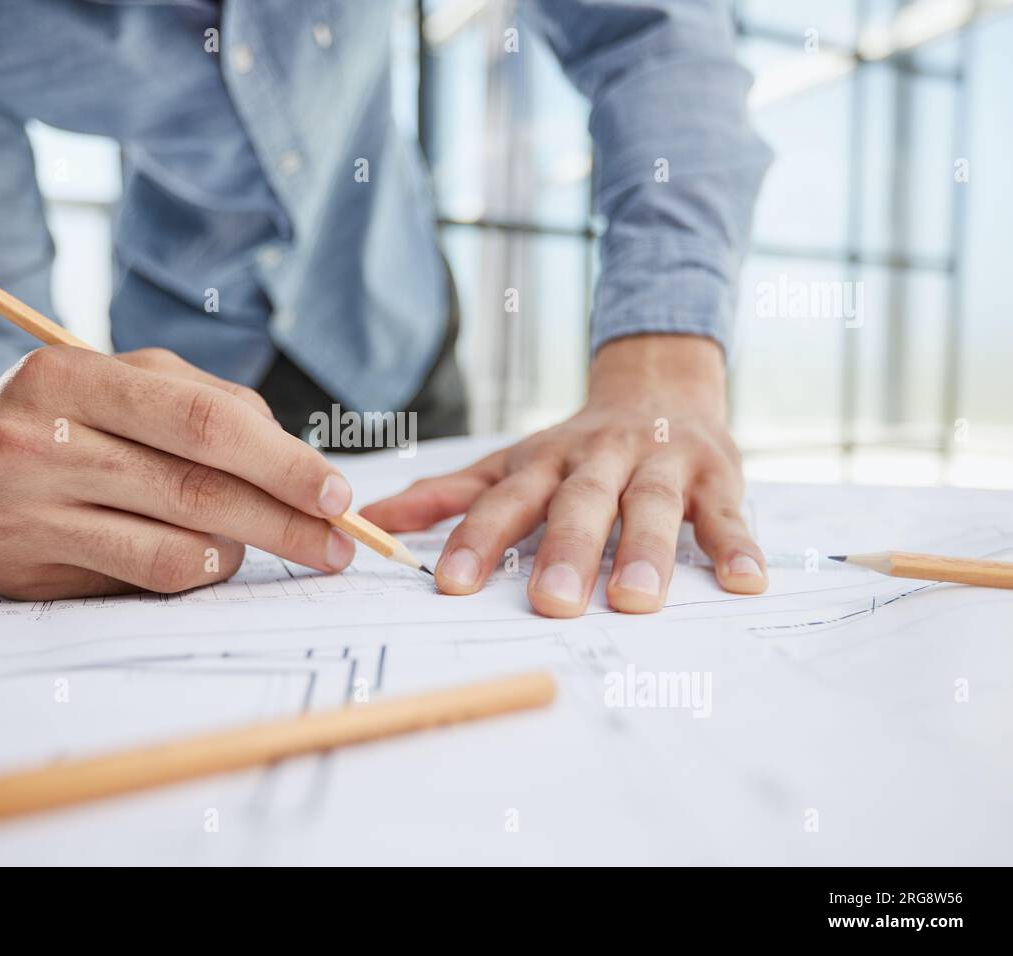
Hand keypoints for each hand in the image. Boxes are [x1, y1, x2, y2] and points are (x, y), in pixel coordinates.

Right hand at [0, 346, 354, 598]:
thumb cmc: (56, 413)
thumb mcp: (118, 377)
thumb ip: (206, 402)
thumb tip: (294, 458)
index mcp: (69, 375)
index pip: (202, 422)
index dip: (281, 461)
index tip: (337, 492)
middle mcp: (37, 441)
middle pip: (197, 488)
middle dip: (286, 520)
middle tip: (340, 544)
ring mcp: (23, 512)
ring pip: (175, 546)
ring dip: (242, 549)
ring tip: (264, 541)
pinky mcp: (22, 572)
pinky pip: (142, 581)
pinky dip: (196, 571)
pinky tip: (209, 557)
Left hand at [360, 335, 766, 616]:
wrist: (659, 386)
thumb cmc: (576, 448)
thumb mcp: (511, 464)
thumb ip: (449, 496)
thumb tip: (373, 522)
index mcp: (543, 462)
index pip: (505, 502)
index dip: (477, 539)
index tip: (451, 585)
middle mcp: (598, 458)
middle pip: (578, 503)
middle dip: (563, 551)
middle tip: (550, 604)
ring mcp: (659, 463)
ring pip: (649, 504)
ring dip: (644, 550)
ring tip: (635, 600)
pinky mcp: (715, 475)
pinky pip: (726, 512)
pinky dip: (736, 545)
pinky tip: (744, 582)